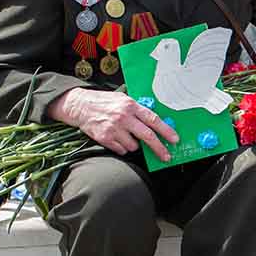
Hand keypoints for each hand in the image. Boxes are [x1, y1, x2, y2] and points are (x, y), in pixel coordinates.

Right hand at [47, 88, 178, 159]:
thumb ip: (138, 110)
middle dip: (159, 148)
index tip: (175, 140)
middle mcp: (123, 117)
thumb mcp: (123, 99)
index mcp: (131, 105)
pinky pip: (122, 150)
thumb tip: (156, 122)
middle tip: (166, 156)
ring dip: (134, 145)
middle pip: (147, 136)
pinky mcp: (105, 138)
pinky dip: (122, 147)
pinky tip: (116, 138)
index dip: (166, 131)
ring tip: (126, 135)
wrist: (80, 105)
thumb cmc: (104, 102)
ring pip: (134, 146)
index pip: (153, 119)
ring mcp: (114, 128)